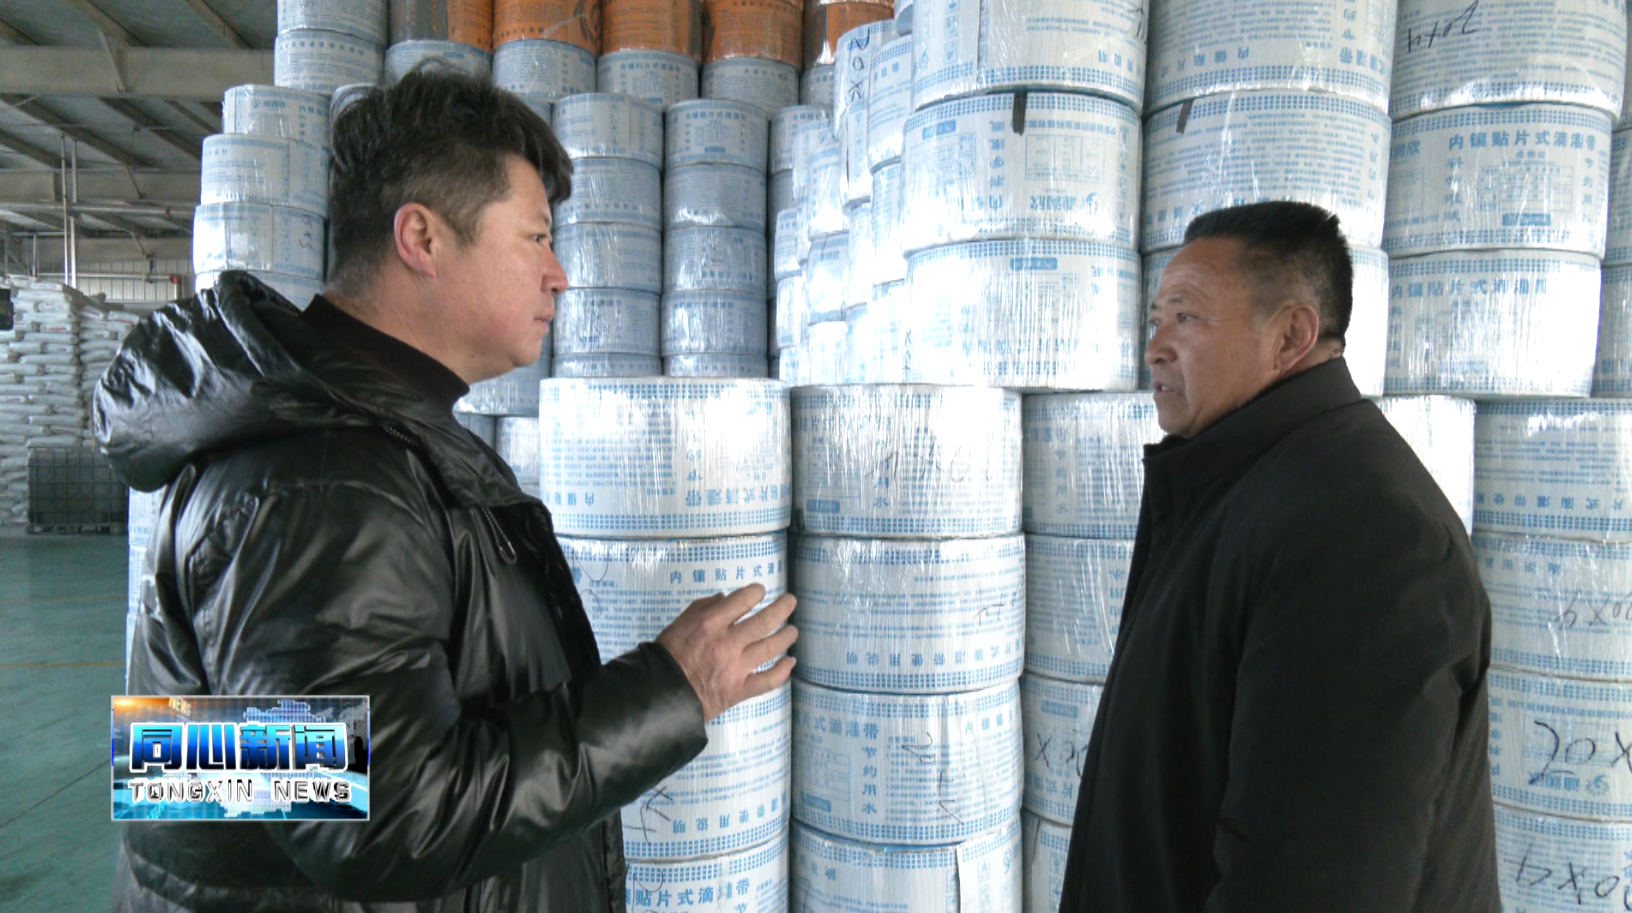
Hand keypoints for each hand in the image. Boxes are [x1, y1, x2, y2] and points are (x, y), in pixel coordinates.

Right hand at [656, 583, 797, 721]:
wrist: (662, 692)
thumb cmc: (670, 653)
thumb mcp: (681, 622)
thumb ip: (704, 607)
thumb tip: (727, 598)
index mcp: (710, 624)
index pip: (742, 600)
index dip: (756, 592)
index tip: (760, 591)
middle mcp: (727, 643)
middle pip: (764, 622)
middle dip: (782, 608)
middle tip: (790, 602)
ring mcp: (736, 667)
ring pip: (771, 648)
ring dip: (787, 636)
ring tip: (793, 630)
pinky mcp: (740, 689)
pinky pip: (768, 680)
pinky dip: (783, 671)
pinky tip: (790, 662)